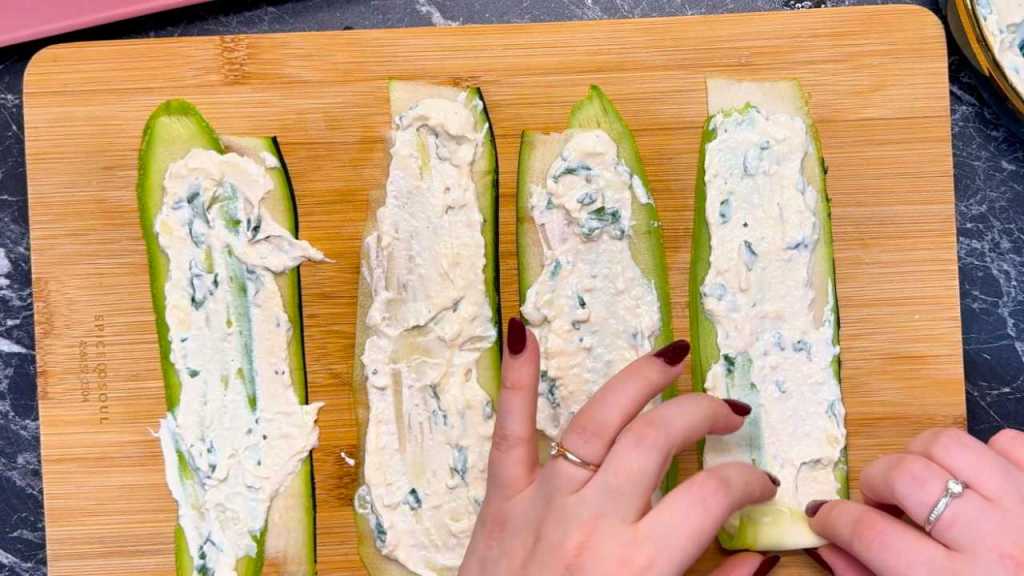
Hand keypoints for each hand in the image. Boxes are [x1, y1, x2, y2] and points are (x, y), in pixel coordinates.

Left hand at [460, 318, 780, 575]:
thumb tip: (762, 557)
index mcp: (637, 563)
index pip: (710, 496)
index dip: (746, 481)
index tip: (759, 482)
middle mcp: (593, 520)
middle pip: (656, 440)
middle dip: (702, 414)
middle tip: (730, 413)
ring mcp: (543, 500)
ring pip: (596, 420)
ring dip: (638, 381)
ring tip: (672, 358)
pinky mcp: (502, 497)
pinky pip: (509, 432)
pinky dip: (516, 380)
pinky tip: (523, 331)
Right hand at [805, 427, 1023, 574]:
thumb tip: (831, 548)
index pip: (871, 534)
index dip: (835, 519)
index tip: (825, 516)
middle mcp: (994, 542)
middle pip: (909, 476)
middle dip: (876, 479)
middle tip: (878, 499)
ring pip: (952, 443)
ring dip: (922, 455)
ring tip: (921, 480)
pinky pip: (1007, 442)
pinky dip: (984, 454)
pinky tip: (976, 483)